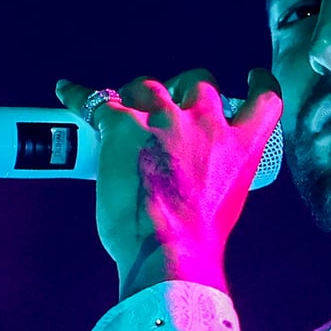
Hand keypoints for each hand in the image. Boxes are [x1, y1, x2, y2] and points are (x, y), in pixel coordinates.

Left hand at [53, 69, 281, 300]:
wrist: (171, 251)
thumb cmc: (197, 242)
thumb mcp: (227, 204)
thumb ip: (215, 178)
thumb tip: (189, 181)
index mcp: (241, 147)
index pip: (264, 100)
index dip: (258, 84)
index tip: (251, 79)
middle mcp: (206, 123)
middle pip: (198, 80)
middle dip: (184, 86)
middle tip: (170, 101)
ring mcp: (164, 120)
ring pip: (149, 85)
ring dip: (138, 91)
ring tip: (126, 102)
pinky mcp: (123, 127)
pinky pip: (96, 101)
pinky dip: (78, 95)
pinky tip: (67, 90)